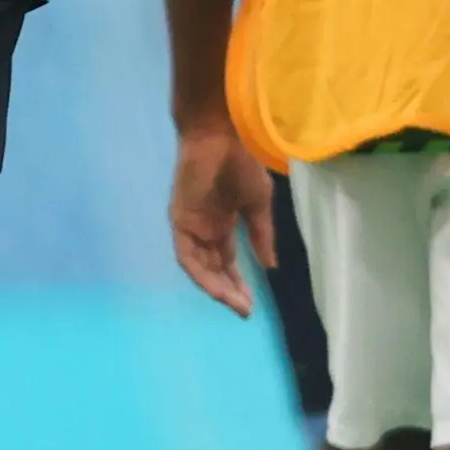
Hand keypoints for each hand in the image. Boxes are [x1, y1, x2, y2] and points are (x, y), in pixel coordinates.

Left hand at [167, 120, 273, 315]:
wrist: (221, 138)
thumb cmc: (240, 165)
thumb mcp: (257, 206)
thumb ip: (261, 236)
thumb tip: (270, 267)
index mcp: (221, 226)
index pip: (227, 263)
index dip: (238, 284)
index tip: (252, 305)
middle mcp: (203, 230)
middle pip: (213, 269)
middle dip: (228, 291)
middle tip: (244, 310)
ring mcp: (190, 226)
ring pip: (199, 267)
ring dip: (215, 287)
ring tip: (234, 303)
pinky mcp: (179, 220)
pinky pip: (186, 254)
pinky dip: (199, 272)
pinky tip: (214, 287)